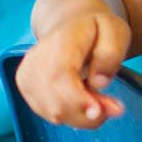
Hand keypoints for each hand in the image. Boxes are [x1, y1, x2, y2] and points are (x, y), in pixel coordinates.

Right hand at [15, 12, 131, 128]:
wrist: (70, 24)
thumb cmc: (96, 29)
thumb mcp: (116, 32)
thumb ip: (110, 55)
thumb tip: (98, 83)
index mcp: (61, 41)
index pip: (60, 75)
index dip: (77, 99)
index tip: (99, 113)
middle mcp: (36, 59)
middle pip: (54, 101)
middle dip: (86, 114)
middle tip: (115, 108)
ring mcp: (27, 74)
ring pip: (51, 112)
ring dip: (81, 116)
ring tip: (101, 100)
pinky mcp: (25, 87)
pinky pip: (48, 113)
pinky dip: (70, 115)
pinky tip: (84, 101)